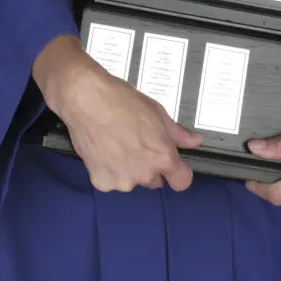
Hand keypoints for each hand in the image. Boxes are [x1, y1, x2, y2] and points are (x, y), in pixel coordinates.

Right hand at [32, 35, 202, 192]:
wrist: (86, 99)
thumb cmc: (122, 101)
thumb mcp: (156, 112)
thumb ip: (177, 133)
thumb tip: (195, 141)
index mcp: (162, 157)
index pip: (182, 181)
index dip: (178, 172)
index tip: (172, 165)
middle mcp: (144, 174)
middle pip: (155, 180)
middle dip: (149, 166)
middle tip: (136, 144)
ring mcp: (122, 181)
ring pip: (132, 181)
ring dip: (128, 169)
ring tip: (116, 144)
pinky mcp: (101, 182)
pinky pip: (112, 181)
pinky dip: (108, 170)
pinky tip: (103, 150)